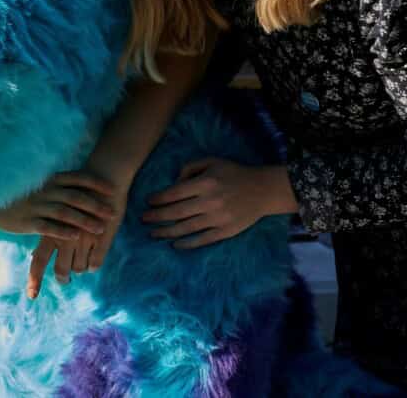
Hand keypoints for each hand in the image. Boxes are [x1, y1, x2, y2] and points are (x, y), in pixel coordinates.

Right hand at [0, 170, 115, 240]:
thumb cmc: (23, 193)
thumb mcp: (42, 184)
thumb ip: (60, 185)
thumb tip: (83, 187)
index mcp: (50, 179)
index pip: (78, 178)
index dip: (96, 183)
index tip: (112, 189)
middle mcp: (46, 191)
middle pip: (75, 196)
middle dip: (96, 205)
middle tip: (112, 212)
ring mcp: (37, 206)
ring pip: (65, 212)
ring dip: (84, 220)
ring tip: (100, 228)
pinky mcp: (28, 221)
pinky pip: (48, 226)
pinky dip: (63, 231)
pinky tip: (76, 237)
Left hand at [26, 180, 127, 298]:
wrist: (104, 177)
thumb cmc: (79, 193)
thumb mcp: (59, 212)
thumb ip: (49, 233)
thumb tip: (35, 254)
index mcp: (51, 230)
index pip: (38, 260)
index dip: (35, 280)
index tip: (31, 297)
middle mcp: (65, 236)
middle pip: (62, 269)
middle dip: (64, 277)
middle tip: (66, 279)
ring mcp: (84, 239)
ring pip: (80, 268)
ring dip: (81, 266)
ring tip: (83, 258)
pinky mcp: (101, 239)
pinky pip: (96, 263)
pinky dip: (94, 263)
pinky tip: (94, 256)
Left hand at [142, 158, 296, 249]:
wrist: (263, 190)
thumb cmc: (234, 173)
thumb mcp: (212, 161)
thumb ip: (190, 168)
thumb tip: (174, 183)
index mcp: (205, 183)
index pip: (174, 193)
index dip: (158, 199)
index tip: (148, 202)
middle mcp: (210, 201)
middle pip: (176, 212)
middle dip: (156, 217)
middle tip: (143, 219)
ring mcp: (218, 218)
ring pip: (186, 228)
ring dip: (166, 232)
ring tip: (153, 234)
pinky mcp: (226, 231)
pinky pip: (203, 239)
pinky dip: (187, 243)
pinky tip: (175, 244)